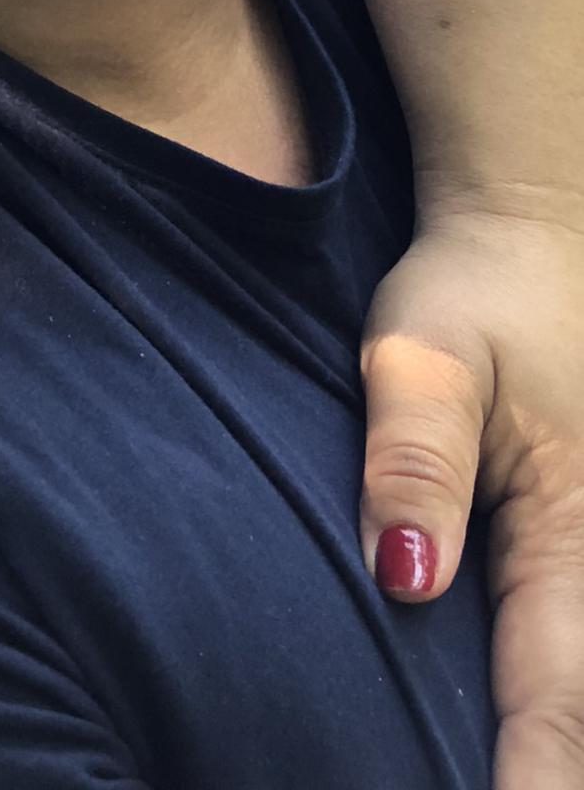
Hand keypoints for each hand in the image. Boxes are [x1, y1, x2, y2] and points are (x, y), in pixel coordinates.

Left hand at [362, 201, 583, 785]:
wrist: (531, 237)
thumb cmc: (474, 293)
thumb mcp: (422, 358)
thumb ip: (414, 462)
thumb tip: (406, 579)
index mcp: (571, 533)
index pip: (555, 700)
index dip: (529, 780)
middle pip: (578, 710)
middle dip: (541, 771)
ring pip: (578, 683)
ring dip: (548, 738)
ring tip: (496, 775)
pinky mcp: (576, 546)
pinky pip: (570, 646)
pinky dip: (549, 698)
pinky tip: (514, 734)